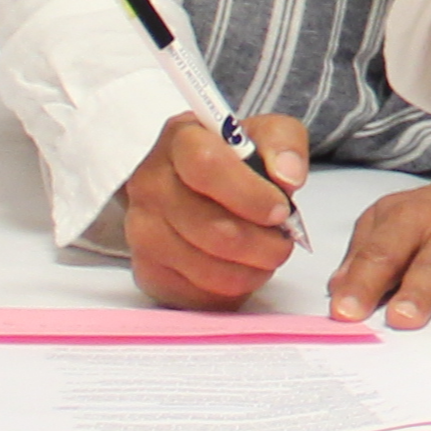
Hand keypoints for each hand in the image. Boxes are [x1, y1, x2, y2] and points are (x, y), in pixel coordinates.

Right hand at [121, 113, 310, 308]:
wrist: (189, 185)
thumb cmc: (231, 161)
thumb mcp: (263, 135)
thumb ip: (282, 144)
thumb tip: (288, 177)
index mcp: (179, 140)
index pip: (206, 165)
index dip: (250, 194)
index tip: (280, 210)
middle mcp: (150, 184)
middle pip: (212, 229)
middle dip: (263, 243)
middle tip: (283, 240)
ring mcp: (142, 231)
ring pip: (207, 269)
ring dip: (252, 270)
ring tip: (265, 254)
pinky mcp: (147, 270)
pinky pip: (199, 295)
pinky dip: (232, 289)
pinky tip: (240, 268)